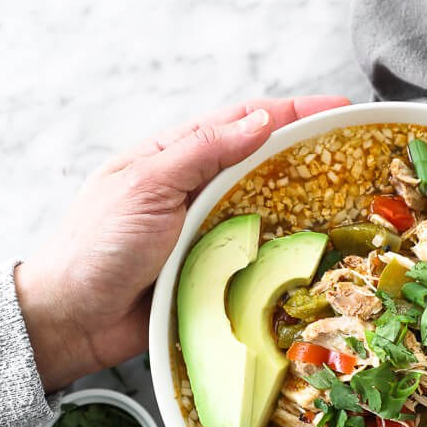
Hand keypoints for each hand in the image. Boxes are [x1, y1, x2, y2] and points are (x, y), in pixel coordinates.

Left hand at [15, 95, 349, 391]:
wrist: (72, 320)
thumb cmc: (97, 246)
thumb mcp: (146, 185)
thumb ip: (202, 152)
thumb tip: (258, 122)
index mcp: (175, 158)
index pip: (241, 124)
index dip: (291, 113)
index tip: (337, 106)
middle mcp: (195, 192)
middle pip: (261, 166)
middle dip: (307, 156)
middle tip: (354, 153)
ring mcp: (206, 234)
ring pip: (265, 213)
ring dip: (303, 206)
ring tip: (349, 202)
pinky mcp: (214, 275)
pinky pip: (257, 260)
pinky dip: (284, 255)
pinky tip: (313, 253)